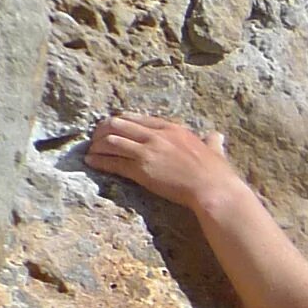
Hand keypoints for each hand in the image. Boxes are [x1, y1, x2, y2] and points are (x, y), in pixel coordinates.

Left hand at [83, 115, 247, 211]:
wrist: (213, 190)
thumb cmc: (217, 174)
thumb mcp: (214, 151)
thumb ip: (211, 141)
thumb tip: (216, 136)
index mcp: (171, 129)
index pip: (137, 118)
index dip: (120, 121)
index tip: (113, 127)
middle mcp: (156, 136)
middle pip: (118, 124)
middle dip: (102, 130)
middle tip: (96, 138)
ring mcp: (147, 152)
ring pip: (111, 141)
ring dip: (97, 146)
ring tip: (91, 151)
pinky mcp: (141, 170)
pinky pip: (113, 162)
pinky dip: (99, 161)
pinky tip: (91, 162)